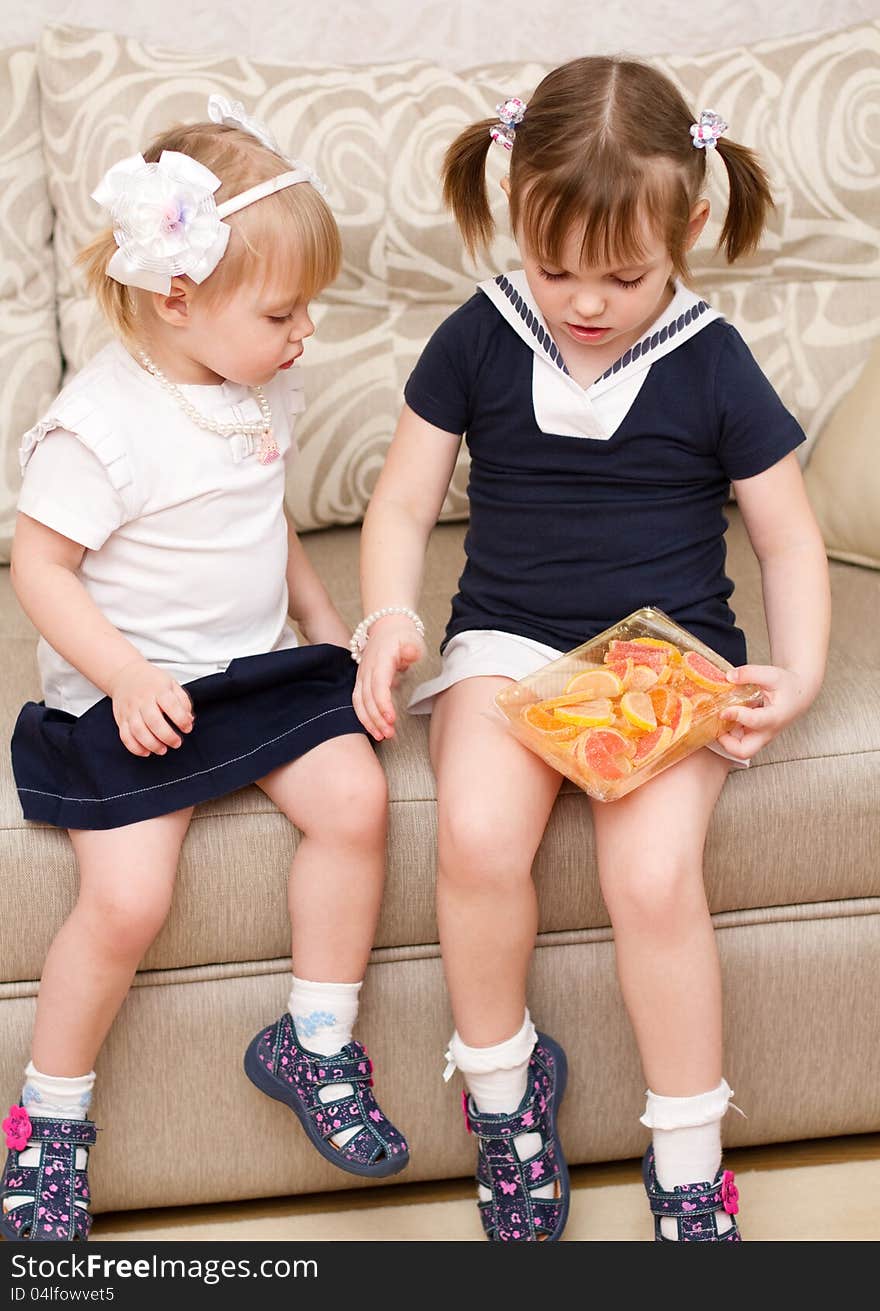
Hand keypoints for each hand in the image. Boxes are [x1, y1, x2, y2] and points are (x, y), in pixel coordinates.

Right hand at [108, 659, 194, 756]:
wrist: (125, 675)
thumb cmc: (152, 682)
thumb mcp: (172, 684)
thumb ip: (183, 702)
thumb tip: (189, 720)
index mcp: (159, 690)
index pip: (171, 706)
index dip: (181, 720)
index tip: (187, 728)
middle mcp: (142, 700)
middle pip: (154, 721)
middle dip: (167, 736)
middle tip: (176, 743)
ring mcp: (130, 710)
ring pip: (138, 731)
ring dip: (152, 744)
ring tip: (163, 750)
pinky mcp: (121, 719)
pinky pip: (125, 736)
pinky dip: (135, 748)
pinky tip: (147, 752)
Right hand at [352, 615, 425, 740]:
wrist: (387, 626)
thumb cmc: (401, 635)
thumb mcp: (412, 639)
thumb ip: (411, 648)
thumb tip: (409, 652)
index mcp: (380, 660)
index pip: (378, 686)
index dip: (383, 704)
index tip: (391, 718)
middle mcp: (367, 669)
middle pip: (367, 698)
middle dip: (377, 719)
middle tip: (389, 734)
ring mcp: (362, 676)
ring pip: (359, 702)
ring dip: (368, 721)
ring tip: (381, 736)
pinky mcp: (361, 681)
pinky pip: (358, 701)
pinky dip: (364, 717)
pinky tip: (373, 728)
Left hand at [716, 663, 810, 760]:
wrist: (797, 695)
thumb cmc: (787, 686)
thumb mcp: (772, 674)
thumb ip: (750, 673)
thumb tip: (729, 676)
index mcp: (774, 717)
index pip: (755, 722)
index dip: (736, 716)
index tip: (724, 710)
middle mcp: (767, 732)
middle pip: (744, 751)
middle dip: (726, 742)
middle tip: (717, 725)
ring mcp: (760, 736)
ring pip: (739, 749)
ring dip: (725, 738)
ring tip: (718, 719)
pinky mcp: (753, 735)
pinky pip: (737, 741)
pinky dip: (727, 733)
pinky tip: (723, 717)